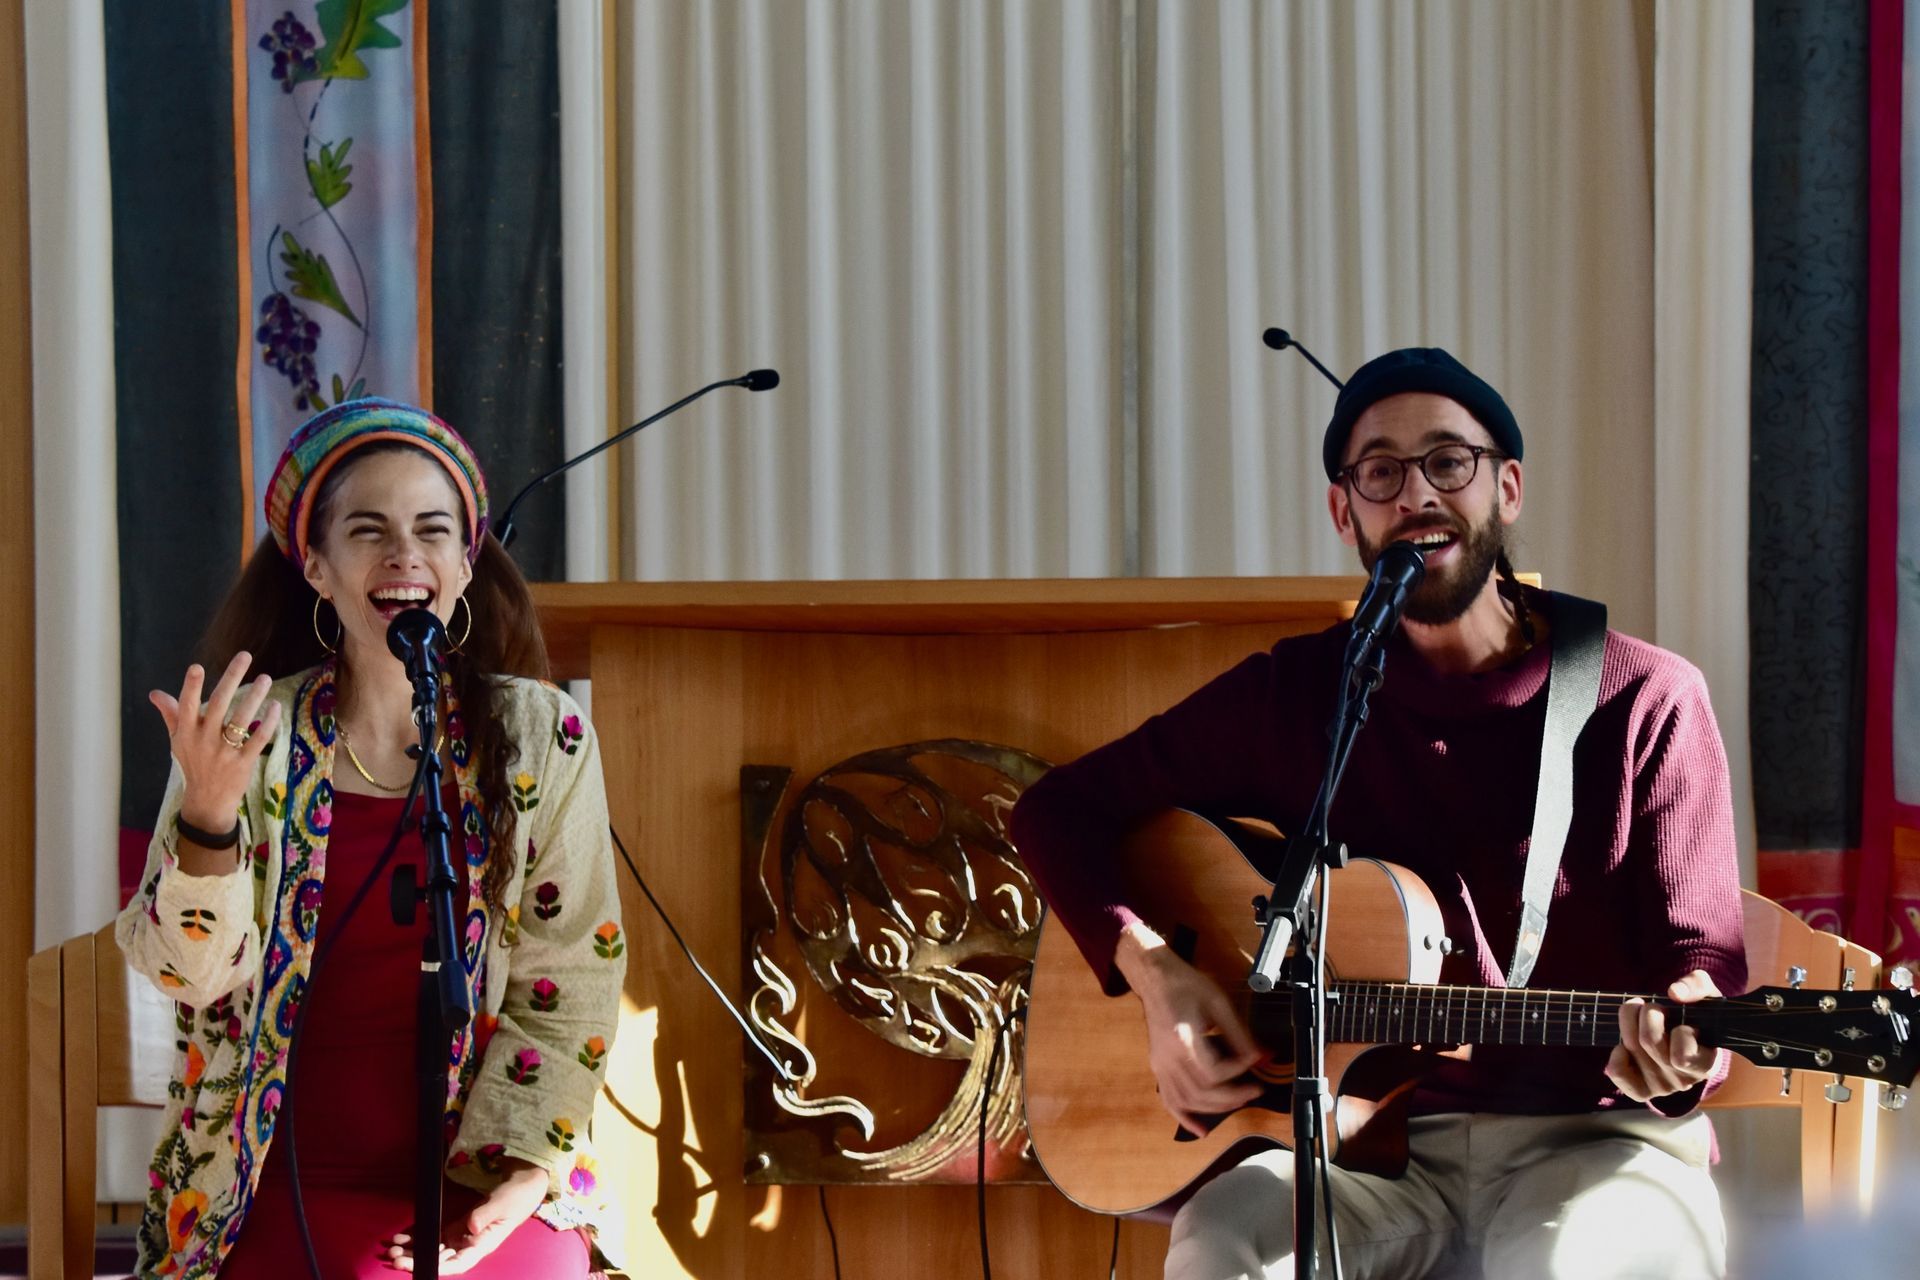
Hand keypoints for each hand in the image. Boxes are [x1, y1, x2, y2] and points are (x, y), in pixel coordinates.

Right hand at [149, 653, 280, 838]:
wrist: (206, 802)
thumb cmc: (192, 764)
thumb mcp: (178, 740)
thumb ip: (171, 714)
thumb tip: (155, 693)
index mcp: (186, 732)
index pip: (187, 706)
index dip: (191, 687)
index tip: (196, 667)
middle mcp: (203, 740)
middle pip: (219, 704)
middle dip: (232, 678)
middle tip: (245, 656)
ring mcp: (223, 752)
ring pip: (241, 719)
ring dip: (254, 696)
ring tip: (265, 678)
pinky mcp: (242, 763)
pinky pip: (257, 738)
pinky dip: (267, 722)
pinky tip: (274, 707)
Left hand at [382, 1160, 547, 1272]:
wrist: (523, 1182)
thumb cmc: (517, 1195)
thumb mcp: (504, 1203)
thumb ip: (486, 1215)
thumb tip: (470, 1227)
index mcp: (484, 1244)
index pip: (459, 1264)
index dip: (438, 1268)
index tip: (418, 1265)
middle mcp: (470, 1245)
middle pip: (440, 1259)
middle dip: (417, 1260)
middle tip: (393, 1256)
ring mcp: (462, 1236)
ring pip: (433, 1250)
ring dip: (413, 1251)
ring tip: (391, 1248)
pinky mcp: (457, 1225)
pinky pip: (434, 1236)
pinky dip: (418, 1237)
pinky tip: (402, 1237)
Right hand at [1114, 923, 1264, 1135]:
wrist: (1154, 977)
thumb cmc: (1187, 985)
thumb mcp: (1218, 1003)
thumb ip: (1239, 1034)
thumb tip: (1263, 1057)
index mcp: (1183, 1038)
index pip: (1213, 1071)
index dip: (1238, 1069)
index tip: (1255, 1058)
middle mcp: (1167, 1057)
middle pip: (1201, 1092)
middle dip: (1233, 1096)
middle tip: (1257, 1089)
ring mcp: (1159, 1065)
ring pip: (1187, 1101)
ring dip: (1215, 1108)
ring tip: (1239, 1100)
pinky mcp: (1157, 1068)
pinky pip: (1169, 1100)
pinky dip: (1185, 1118)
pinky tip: (1201, 1130)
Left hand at [1607, 969, 1721, 1102]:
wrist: (1687, 1035)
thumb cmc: (1698, 1015)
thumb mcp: (1706, 995)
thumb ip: (1697, 985)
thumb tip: (1675, 993)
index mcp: (1706, 1064)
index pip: (1683, 1055)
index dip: (1680, 1030)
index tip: (1683, 1019)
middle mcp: (1685, 1080)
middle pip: (1649, 1042)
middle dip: (1647, 1013)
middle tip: (1652, 1007)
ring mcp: (1662, 1087)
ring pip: (1632, 1048)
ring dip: (1629, 1023)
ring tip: (1639, 1017)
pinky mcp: (1642, 1090)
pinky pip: (1619, 1074)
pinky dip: (1616, 1055)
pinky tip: (1624, 1045)